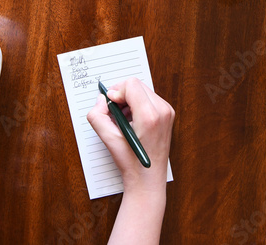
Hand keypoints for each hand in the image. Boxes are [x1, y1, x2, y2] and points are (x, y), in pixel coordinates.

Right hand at [87, 78, 173, 193]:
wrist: (148, 180)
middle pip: (137, 84)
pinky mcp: (168, 115)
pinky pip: (149, 98)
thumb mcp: (108, 139)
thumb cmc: (131, 163)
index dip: (116, 91)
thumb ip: (97, 116)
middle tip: (113, 111)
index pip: (131, 84)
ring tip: (122, 118)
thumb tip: (101, 100)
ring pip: (142, 90)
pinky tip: (131, 120)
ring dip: (128, 99)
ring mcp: (167, 112)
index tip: (109, 104)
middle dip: (121, 94)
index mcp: (150, 116)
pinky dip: (137, 104)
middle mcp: (162, 111)